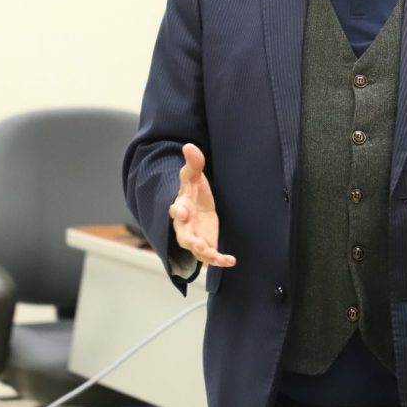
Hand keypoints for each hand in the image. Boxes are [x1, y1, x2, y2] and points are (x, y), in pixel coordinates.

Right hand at [168, 144, 235, 267]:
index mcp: (181, 206)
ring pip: (195, 250)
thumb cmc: (194, 191)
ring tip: (213, 256)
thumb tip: (189, 146)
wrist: (198, 207)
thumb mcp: (194, 176)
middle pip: (183, 236)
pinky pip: (211, 256)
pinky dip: (219, 260)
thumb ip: (194, 163)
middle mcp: (184, 226)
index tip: (183, 210)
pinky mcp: (206, 246)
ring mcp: (195, 237)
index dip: (178, 210)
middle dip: (189, 240)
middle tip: (197, 243)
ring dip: (203, 253)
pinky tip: (231, 261)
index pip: (176, 209)